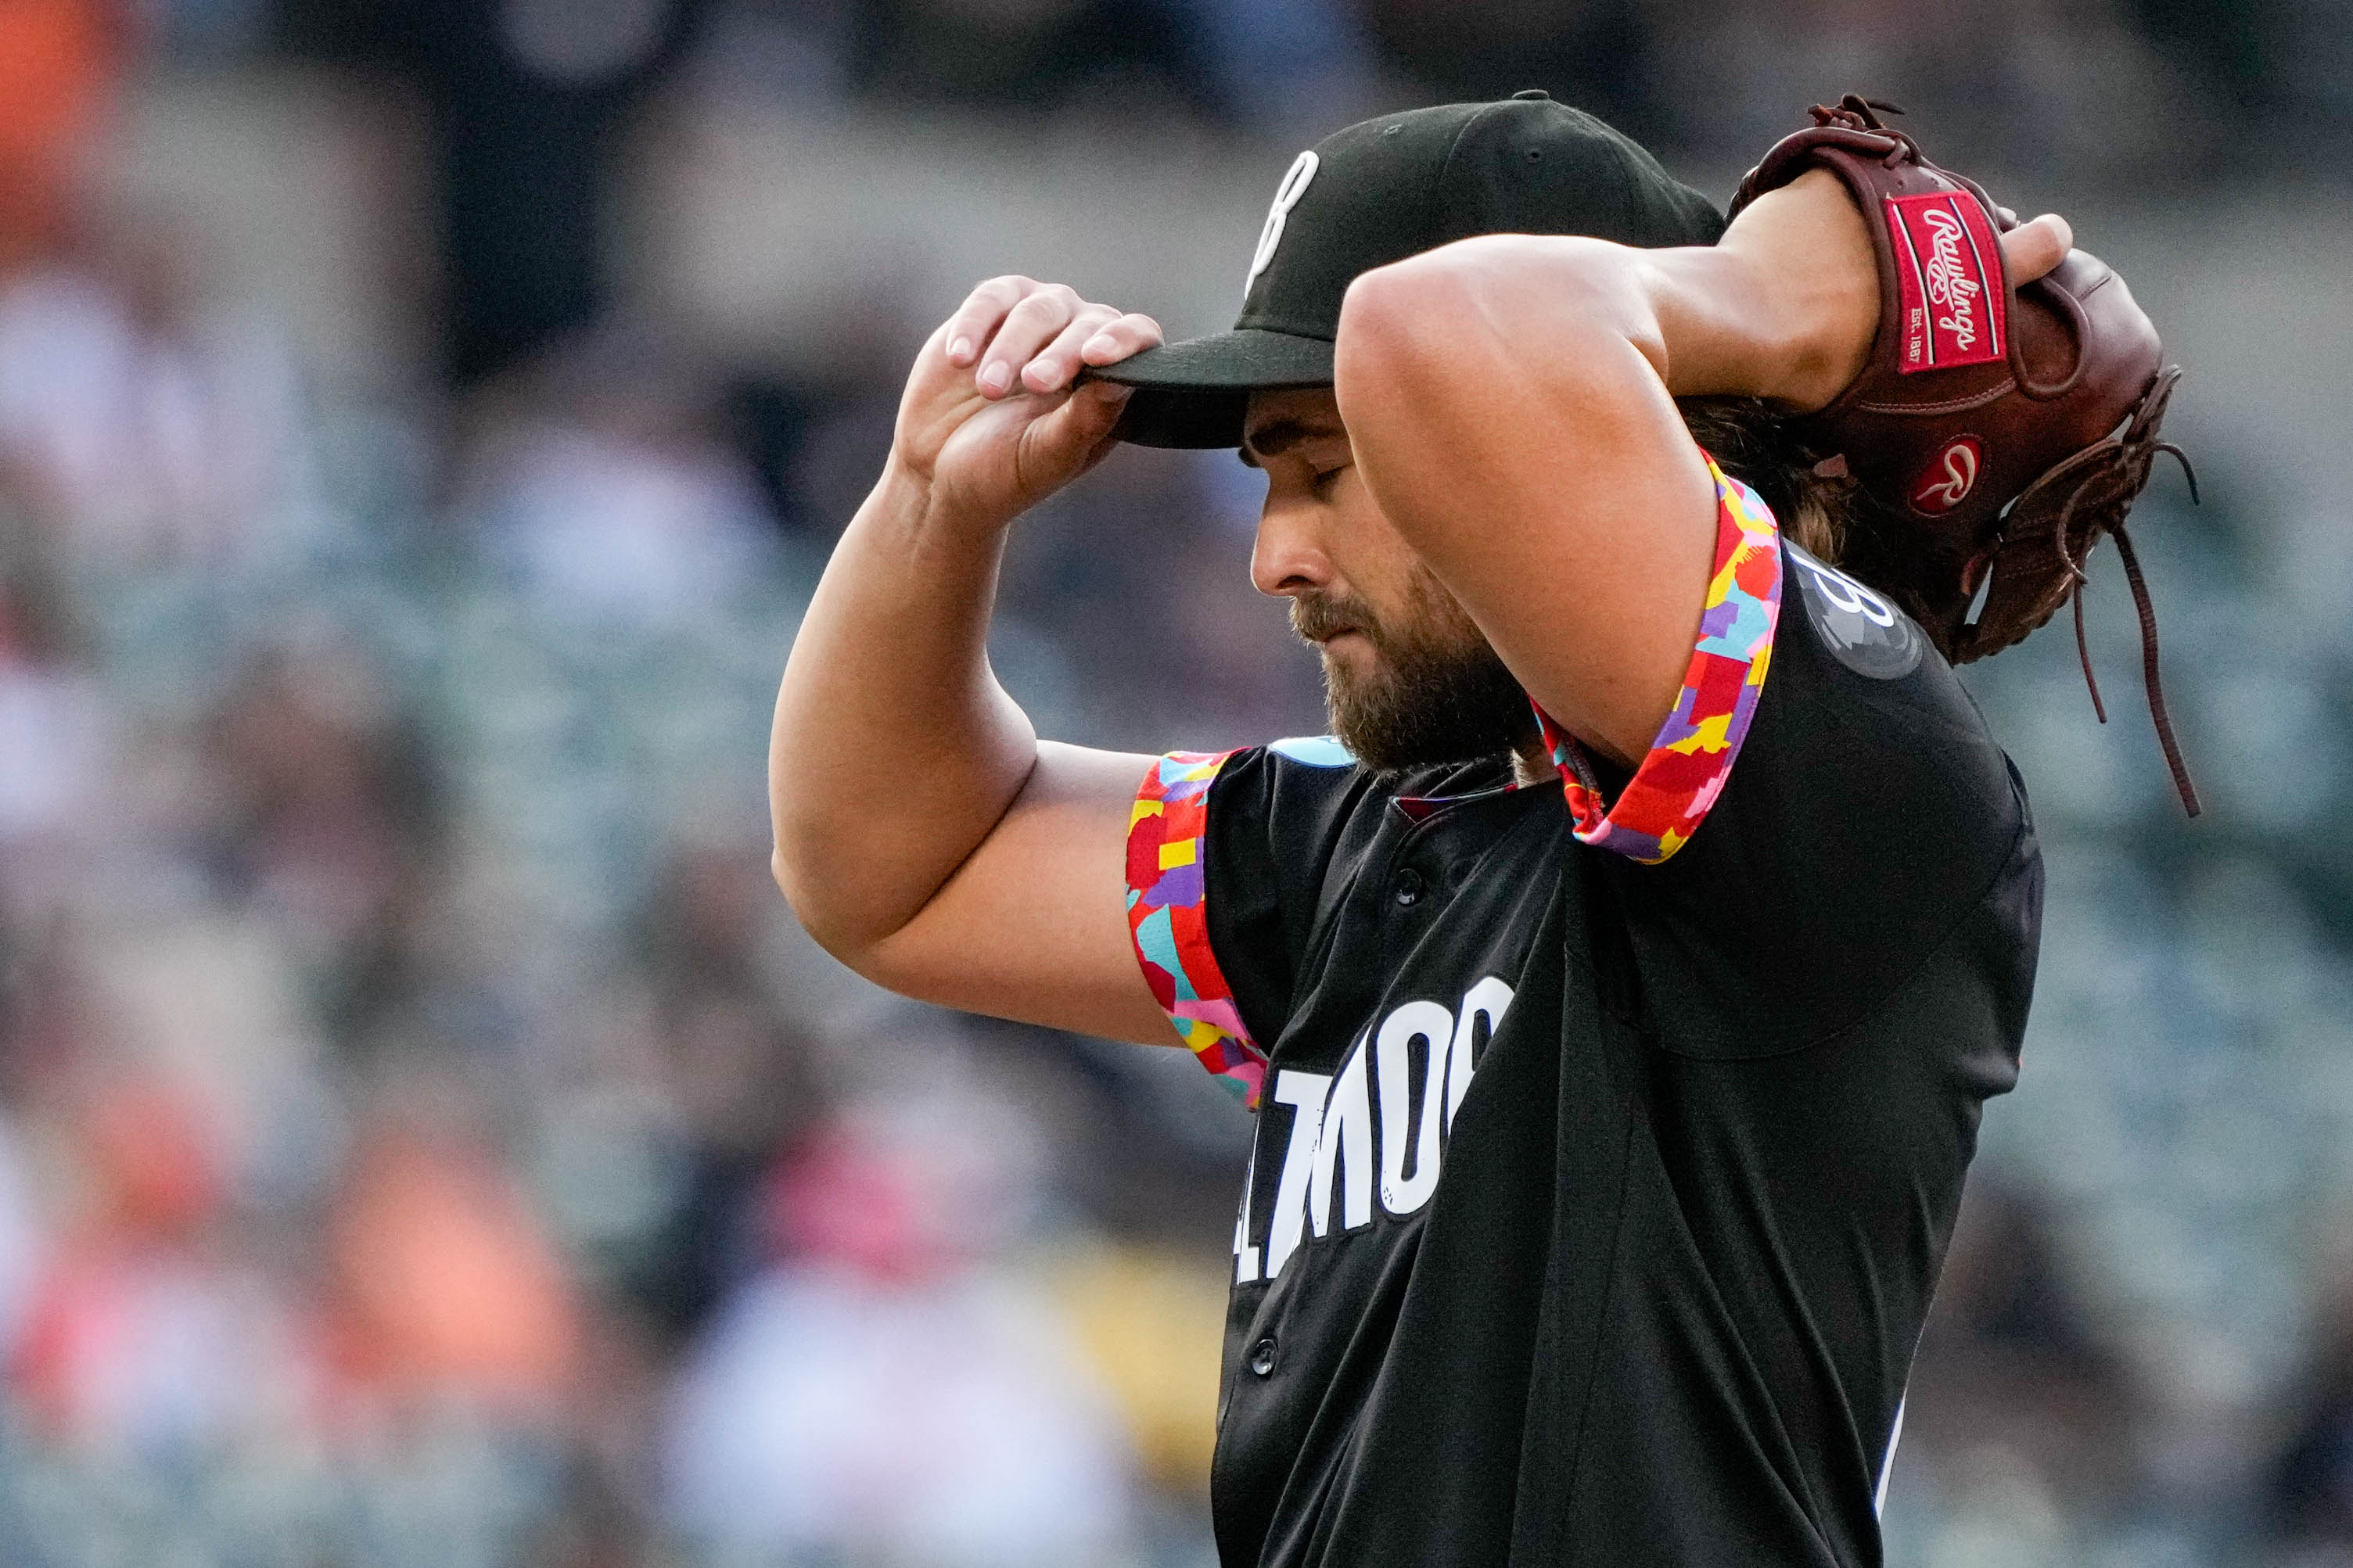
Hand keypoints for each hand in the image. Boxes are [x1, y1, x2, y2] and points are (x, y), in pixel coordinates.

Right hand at [888, 277, 1162, 531]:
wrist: (937, 473)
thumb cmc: (1003, 473)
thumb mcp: (1046, 457)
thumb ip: (1085, 421)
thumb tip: (1121, 380)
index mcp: (1111, 382)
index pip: (1140, 340)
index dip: (1125, 341)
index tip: (1097, 358)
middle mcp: (1082, 341)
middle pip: (1087, 324)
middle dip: (1060, 354)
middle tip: (1032, 385)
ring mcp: (1039, 320)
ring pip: (1037, 308)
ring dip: (1011, 348)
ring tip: (988, 389)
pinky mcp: (992, 309)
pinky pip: (989, 300)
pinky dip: (974, 327)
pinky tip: (960, 360)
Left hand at [1715, 169, 2073, 411]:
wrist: (1747, 319)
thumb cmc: (1807, 372)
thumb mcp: (1865, 403)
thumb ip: (1889, 403)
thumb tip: (1861, 468)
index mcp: (1953, 286)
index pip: (2024, 256)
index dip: (2040, 246)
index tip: (2055, 234)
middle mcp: (1929, 231)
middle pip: (1957, 214)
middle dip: (1949, 227)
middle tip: (1935, 236)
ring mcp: (1877, 199)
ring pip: (1896, 194)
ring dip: (1883, 213)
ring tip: (1855, 238)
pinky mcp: (1828, 179)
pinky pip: (1832, 183)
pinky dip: (1820, 203)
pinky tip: (1797, 226)